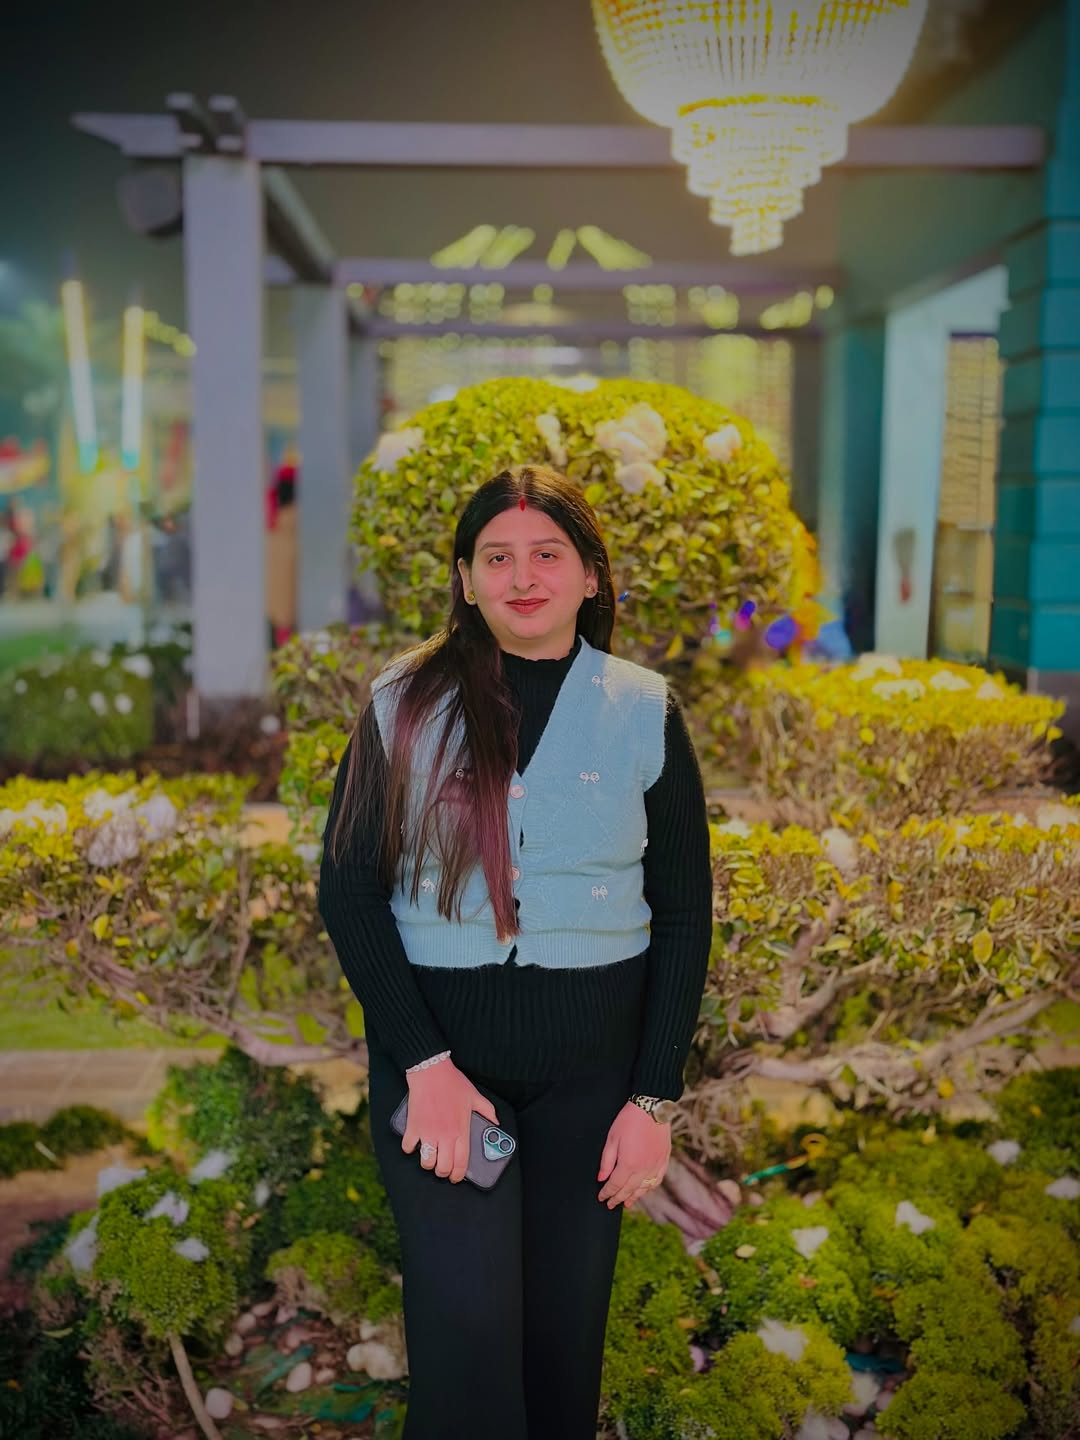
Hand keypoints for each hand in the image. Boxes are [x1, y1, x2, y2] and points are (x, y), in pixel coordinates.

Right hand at [402, 1060, 498, 1183]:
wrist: (431, 1071)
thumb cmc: (453, 1083)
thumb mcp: (475, 1096)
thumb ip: (488, 1111)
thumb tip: (496, 1123)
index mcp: (461, 1130)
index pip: (461, 1163)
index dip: (458, 1175)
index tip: (456, 1177)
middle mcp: (445, 1135)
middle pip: (443, 1168)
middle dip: (443, 1172)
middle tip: (443, 1168)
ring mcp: (428, 1132)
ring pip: (426, 1162)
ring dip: (428, 1163)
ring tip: (430, 1157)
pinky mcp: (413, 1127)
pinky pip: (408, 1147)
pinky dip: (410, 1149)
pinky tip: (415, 1144)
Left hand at [597, 1101, 670, 1209]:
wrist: (652, 1107)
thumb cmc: (629, 1120)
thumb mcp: (612, 1139)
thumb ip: (606, 1161)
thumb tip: (601, 1178)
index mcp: (629, 1164)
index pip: (615, 1185)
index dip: (607, 1193)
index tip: (602, 1198)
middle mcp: (644, 1169)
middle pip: (629, 1190)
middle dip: (618, 1199)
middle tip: (611, 1204)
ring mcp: (656, 1165)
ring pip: (644, 1188)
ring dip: (634, 1197)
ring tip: (627, 1203)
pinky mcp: (664, 1160)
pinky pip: (657, 1180)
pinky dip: (649, 1188)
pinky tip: (645, 1189)